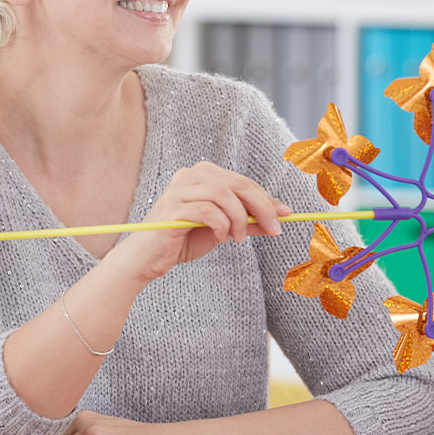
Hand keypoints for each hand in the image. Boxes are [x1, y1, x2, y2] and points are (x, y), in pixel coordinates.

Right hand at [114, 161, 290, 287]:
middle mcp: (189, 176)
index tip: (285, 215)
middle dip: (261, 207)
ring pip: (223, 195)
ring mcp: (179, 190)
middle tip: (274, 228)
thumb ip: (248, 220)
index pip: (242, 181)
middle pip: (236, 184)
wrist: (148, 259)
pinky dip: (221, 225)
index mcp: (203, 175)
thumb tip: (280, 215)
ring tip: (238, 239)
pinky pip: (207, 210)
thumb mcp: (224, 229)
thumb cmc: (183, 241)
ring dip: (238, 219)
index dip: (266, 198)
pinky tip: (221, 237)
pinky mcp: (172, 208)